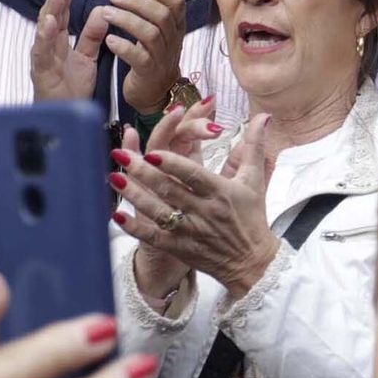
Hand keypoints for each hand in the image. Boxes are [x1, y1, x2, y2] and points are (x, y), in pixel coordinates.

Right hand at [29, 0, 108, 101]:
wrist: (63, 117)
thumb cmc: (72, 87)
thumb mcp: (87, 57)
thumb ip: (92, 36)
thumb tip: (102, 12)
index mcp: (60, 42)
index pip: (63, 15)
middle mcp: (48, 46)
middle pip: (52, 17)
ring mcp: (42, 58)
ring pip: (44, 31)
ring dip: (49, 12)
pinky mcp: (39, 71)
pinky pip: (41, 52)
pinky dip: (44, 36)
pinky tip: (48, 23)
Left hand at [107, 0, 188, 112]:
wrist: (157, 92)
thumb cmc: (154, 55)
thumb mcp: (161, 28)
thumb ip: (158, 3)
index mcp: (177, 26)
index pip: (176, 1)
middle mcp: (173, 40)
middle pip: (162, 15)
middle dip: (138, 2)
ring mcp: (162, 57)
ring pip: (150, 34)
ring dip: (127, 20)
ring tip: (105, 12)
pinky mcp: (149, 72)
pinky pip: (139, 58)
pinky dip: (123, 47)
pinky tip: (109, 39)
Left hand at [112, 113, 279, 299]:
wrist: (252, 262)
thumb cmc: (252, 216)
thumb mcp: (255, 179)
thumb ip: (255, 145)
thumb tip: (263, 115)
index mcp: (222, 192)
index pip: (193, 175)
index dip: (172, 164)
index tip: (153, 151)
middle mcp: (204, 211)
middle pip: (169, 190)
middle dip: (142, 172)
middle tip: (120, 155)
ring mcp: (189, 231)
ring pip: (156, 211)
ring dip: (134, 194)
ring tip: (114, 177)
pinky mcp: (179, 247)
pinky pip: (152, 236)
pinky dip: (134, 227)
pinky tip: (116, 214)